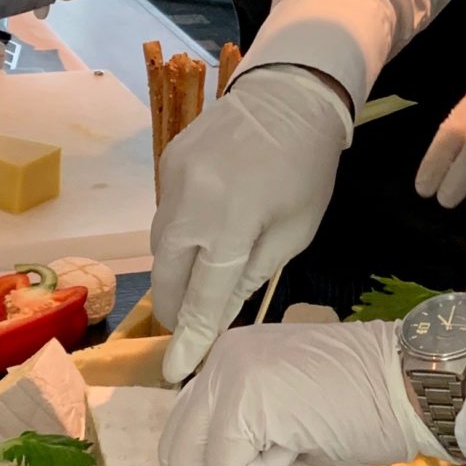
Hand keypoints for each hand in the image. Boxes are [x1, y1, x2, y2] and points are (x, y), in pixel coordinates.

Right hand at [150, 64, 353, 381]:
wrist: (289, 93)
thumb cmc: (306, 168)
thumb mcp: (295, 230)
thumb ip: (252, 274)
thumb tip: (217, 316)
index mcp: (234, 221)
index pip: (204, 295)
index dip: (191, 337)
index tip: (178, 372)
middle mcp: (192, 201)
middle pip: (167, 276)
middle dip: (177, 308)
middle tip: (194, 324)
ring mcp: (172, 179)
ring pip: (159, 247)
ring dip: (177, 271)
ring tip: (202, 278)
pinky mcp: (165, 162)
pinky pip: (163, 214)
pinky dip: (179, 234)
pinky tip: (202, 232)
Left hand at [158, 320, 440, 465]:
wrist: (413, 386)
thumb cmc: (364, 413)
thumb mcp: (284, 447)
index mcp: (229, 363)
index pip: (182, 434)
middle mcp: (221, 358)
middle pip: (176, 450)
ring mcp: (231, 371)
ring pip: (194, 464)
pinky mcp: (247, 393)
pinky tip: (298, 449)